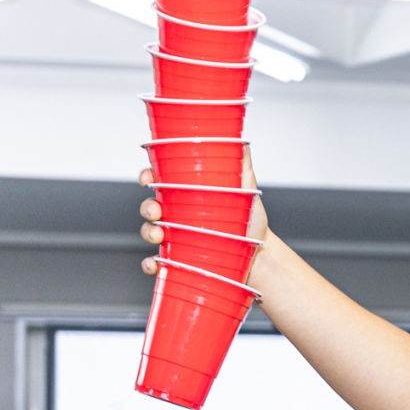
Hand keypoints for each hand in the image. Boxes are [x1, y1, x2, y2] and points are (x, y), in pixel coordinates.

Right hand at [138, 150, 268, 282]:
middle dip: (147, 207)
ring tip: (158, 236)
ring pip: (150, 232)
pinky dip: (150, 264)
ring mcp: (176, 238)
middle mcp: (177, 215)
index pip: (159, 180)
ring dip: (148, 232)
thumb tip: (243, 144)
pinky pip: (157, 263)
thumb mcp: (247, 192)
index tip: (147, 179)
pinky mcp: (179, 261)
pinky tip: (155, 265)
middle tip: (156, 212)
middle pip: (150, 206)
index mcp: (186, 194)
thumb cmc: (249, 221)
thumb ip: (242, 167)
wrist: (262, 257)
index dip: (147, 176)